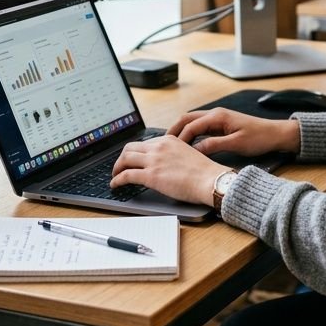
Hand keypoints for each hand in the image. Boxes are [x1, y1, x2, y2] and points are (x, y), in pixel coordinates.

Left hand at [110, 135, 226, 204]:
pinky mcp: (151, 175)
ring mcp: (154, 160)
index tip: (132, 159)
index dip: (134, 152)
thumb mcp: (187, 153)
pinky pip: (126, 175)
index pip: (144, 143)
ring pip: (125, 159)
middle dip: (122, 158)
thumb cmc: (204, 172)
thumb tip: (164, 164)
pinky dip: (117, 180)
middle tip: (120, 166)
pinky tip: (115, 184)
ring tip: (115, 176)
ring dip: (116, 168)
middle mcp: (159, 147)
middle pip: (130, 148)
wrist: (210, 180)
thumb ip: (172, 154)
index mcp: (168, 140)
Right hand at [167, 108, 300, 156]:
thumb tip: (195, 150)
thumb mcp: (236, 144)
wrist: (276, 134)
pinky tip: (187, 144)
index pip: (192, 125)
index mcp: (218, 116)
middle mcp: (216, 114)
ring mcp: (218, 118)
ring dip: (181, 130)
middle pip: (188, 118)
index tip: (171, 150)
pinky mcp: (221, 124)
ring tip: (170, 144)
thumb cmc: (259, 137)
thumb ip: (214, 145)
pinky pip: (200, 127)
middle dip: (174, 129)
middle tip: (162, 143)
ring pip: (193, 121)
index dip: (180, 137)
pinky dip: (190, 133)